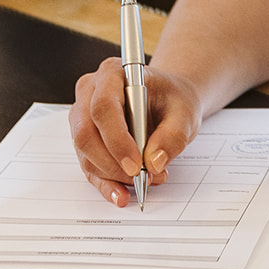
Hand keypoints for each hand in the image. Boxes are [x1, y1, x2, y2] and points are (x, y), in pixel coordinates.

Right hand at [69, 54, 201, 205]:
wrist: (168, 101)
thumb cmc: (172, 99)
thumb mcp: (185, 112)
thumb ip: (173, 135)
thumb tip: (154, 162)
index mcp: (113, 73)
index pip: (103, 107)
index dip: (116, 139)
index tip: (136, 164)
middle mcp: (90, 92)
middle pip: (86, 133)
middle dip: (113, 163)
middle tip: (143, 177)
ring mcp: (83, 117)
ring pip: (86, 154)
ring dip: (114, 175)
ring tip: (148, 180)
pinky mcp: (85, 140)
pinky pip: (89, 166)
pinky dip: (106, 183)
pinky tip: (122, 194)